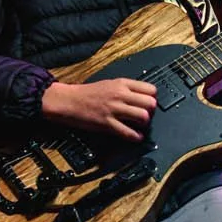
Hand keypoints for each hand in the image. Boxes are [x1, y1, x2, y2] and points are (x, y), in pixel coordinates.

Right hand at [41, 77, 157, 141]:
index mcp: (121, 84)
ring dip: (144, 123)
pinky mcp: (107, 124)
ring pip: (143, 117)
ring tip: (140, 126)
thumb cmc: (87, 93)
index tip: (149, 104)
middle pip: (150, 103)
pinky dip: (135, 137)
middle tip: (146, 116)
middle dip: (151, 112)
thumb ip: (126, 89)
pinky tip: (135, 137)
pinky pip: (128, 132)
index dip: (152, 98)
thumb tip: (142, 97)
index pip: (150, 89)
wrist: (69, 101)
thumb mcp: (109, 84)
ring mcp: (114, 110)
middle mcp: (120, 95)